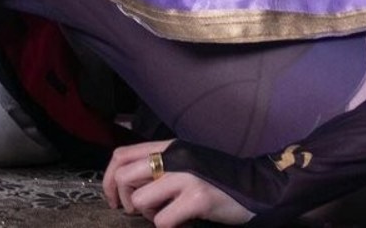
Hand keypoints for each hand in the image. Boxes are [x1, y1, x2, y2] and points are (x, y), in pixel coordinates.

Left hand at [103, 141, 251, 225]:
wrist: (256, 187)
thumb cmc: (217, 179)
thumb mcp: (186, 162)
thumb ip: (161, 165)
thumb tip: (128, 182)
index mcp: (170, 147)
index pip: (121, 156)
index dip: (108, 181)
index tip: (114, 200)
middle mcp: (175, 156)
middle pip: (123, 177)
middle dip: (124, 202)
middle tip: (140, 212)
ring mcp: (186, 176)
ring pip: (140, 201)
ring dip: (149, 216)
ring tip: (166, 214)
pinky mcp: (197, 198)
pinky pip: (162, 221)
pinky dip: (168, 227)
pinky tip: (182, 222)